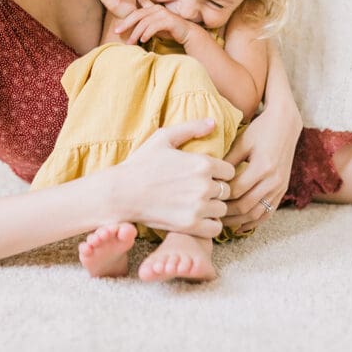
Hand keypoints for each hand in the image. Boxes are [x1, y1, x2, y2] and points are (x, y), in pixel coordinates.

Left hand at [114, 0, 197, 45]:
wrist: (187, 33)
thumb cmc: (169, 31)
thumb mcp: (154, 27)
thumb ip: (144, 26)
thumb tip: (129, 33)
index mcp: (152, 8)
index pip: (135, 13)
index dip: (125, 21)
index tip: (116, 30)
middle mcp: (156, 9)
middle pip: (137, 15)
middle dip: (126, 24)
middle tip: (117, 32)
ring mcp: (163, 14)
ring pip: (145, 22)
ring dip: (136, 33)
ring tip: (130, 42)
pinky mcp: (169, 20)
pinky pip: (155, 26)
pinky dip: (147, 33)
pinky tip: (143, 40)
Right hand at [116, 118, 235, 238]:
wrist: (121, 192)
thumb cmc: (141, 163)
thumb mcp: (163, 138)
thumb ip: (191, 128)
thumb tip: (214, 122)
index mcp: (202, 163)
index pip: (230, 171)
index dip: (219, 173)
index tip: (206, 176)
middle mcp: (204, 185)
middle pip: (227, 191)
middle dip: (216, 191)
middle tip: (199, 191)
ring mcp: (198, 207)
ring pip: (221, 210)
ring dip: (212, 208)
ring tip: (197, 205)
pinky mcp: (190, 225)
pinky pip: (214, 229)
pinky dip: (208, 225)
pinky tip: (196, 218)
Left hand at [221, 109, 301, 232]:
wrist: (286, 125)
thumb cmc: (260, 130)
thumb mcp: (242, 142)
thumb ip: (228, 161)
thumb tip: (210, 179)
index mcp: (262, 166)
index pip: (236, 190)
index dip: (220, 196)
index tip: (205, 198)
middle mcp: (274, 180)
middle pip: (246, 205)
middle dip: (226, 213)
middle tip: (209, 214)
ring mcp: (280, 187)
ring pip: (257, 213)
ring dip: (238, 220)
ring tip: (221, 222)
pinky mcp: (283, 190)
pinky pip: (268, 212)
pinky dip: (254, 221)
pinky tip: (240, 226)